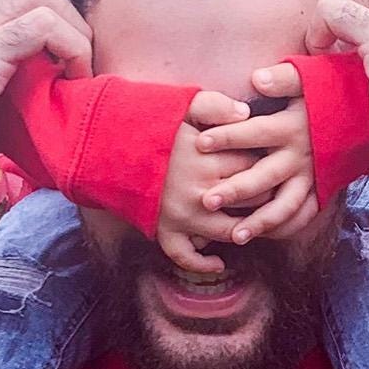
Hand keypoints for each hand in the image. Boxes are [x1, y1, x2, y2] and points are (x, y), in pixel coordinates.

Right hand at [0, 0, 93, 312]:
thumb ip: (11, 84)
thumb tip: (54, 79)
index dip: (64, 22)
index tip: (76, 67)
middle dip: (76, 23)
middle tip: (83, 72)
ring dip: (77, 35)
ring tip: (79, 81)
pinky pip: (38, 27)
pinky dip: (69, 49)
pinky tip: (71, 85)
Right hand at [156, 91, 263, 273]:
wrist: (99, 145)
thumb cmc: (140, 121)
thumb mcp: (177, 104)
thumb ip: (214, 104)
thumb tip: (246, 113)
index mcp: (207, 157)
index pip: (254, 163)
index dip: (264, 160)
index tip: (267, 158)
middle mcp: (199, 190)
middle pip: (250, 199)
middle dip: (264, 194)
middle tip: (270, 190)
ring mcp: (182, 216)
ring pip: (230, 231)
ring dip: (245, 229)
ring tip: (252, 222)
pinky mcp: (163, 231)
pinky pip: (187, 256)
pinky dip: (205, 263)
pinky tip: (219, 262)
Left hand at [195, 64, 320, 243]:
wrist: (366, 117)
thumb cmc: (328, 93)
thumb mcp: (309, 78)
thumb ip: (283, 77)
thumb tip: (257, 79)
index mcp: (292, 127)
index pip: (255, 132)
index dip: (228, 136)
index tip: (200, 143)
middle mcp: (300, 156)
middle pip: (265, 177)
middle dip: (236, 191)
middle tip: (207, 201)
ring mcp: (311, 177)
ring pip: (285, 206)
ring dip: (260, 223)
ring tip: (235, 236)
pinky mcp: (320, 191)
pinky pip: (303, 216)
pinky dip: (283, 229)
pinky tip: (260, 235)